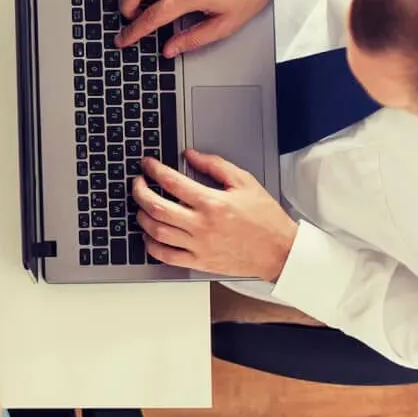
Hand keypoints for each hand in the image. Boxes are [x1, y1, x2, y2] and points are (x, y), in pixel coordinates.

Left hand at [134, 151, 296, 281]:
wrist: (280, 251)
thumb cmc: (265, 219)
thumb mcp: (245, 182)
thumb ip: (215, 165)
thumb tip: (191, 155)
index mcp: (212, 203)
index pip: (172, 182)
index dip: (154, 169)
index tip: (147, 164)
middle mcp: (202, 225)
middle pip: (156, 207)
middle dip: (139, 191)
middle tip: (137, 182)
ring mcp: (198, 245)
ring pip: (156, 231)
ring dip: (141, 216)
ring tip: (141, 206)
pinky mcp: (199, 261)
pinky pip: (165, 256)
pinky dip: (151, 244)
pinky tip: (149, 234)